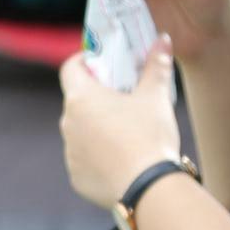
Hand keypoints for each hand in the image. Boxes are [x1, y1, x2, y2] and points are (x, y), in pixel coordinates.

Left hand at [59, 38, 181, 211]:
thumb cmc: (149, 136)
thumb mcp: (156, 97)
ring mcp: (70, 153)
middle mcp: (68, 124)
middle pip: (78, 101)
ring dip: (98, 128)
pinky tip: (123, 160)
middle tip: (124, 97)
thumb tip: (162, 40)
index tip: (103, 64)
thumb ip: (156, 66)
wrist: (148, 188)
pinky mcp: (76, 177)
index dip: (86, 62)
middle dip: (98, 97)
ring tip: (127, 132)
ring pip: (81, 132)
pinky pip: (85, 160)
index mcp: (81, 98)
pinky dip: (99, 157)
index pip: (71, 68)